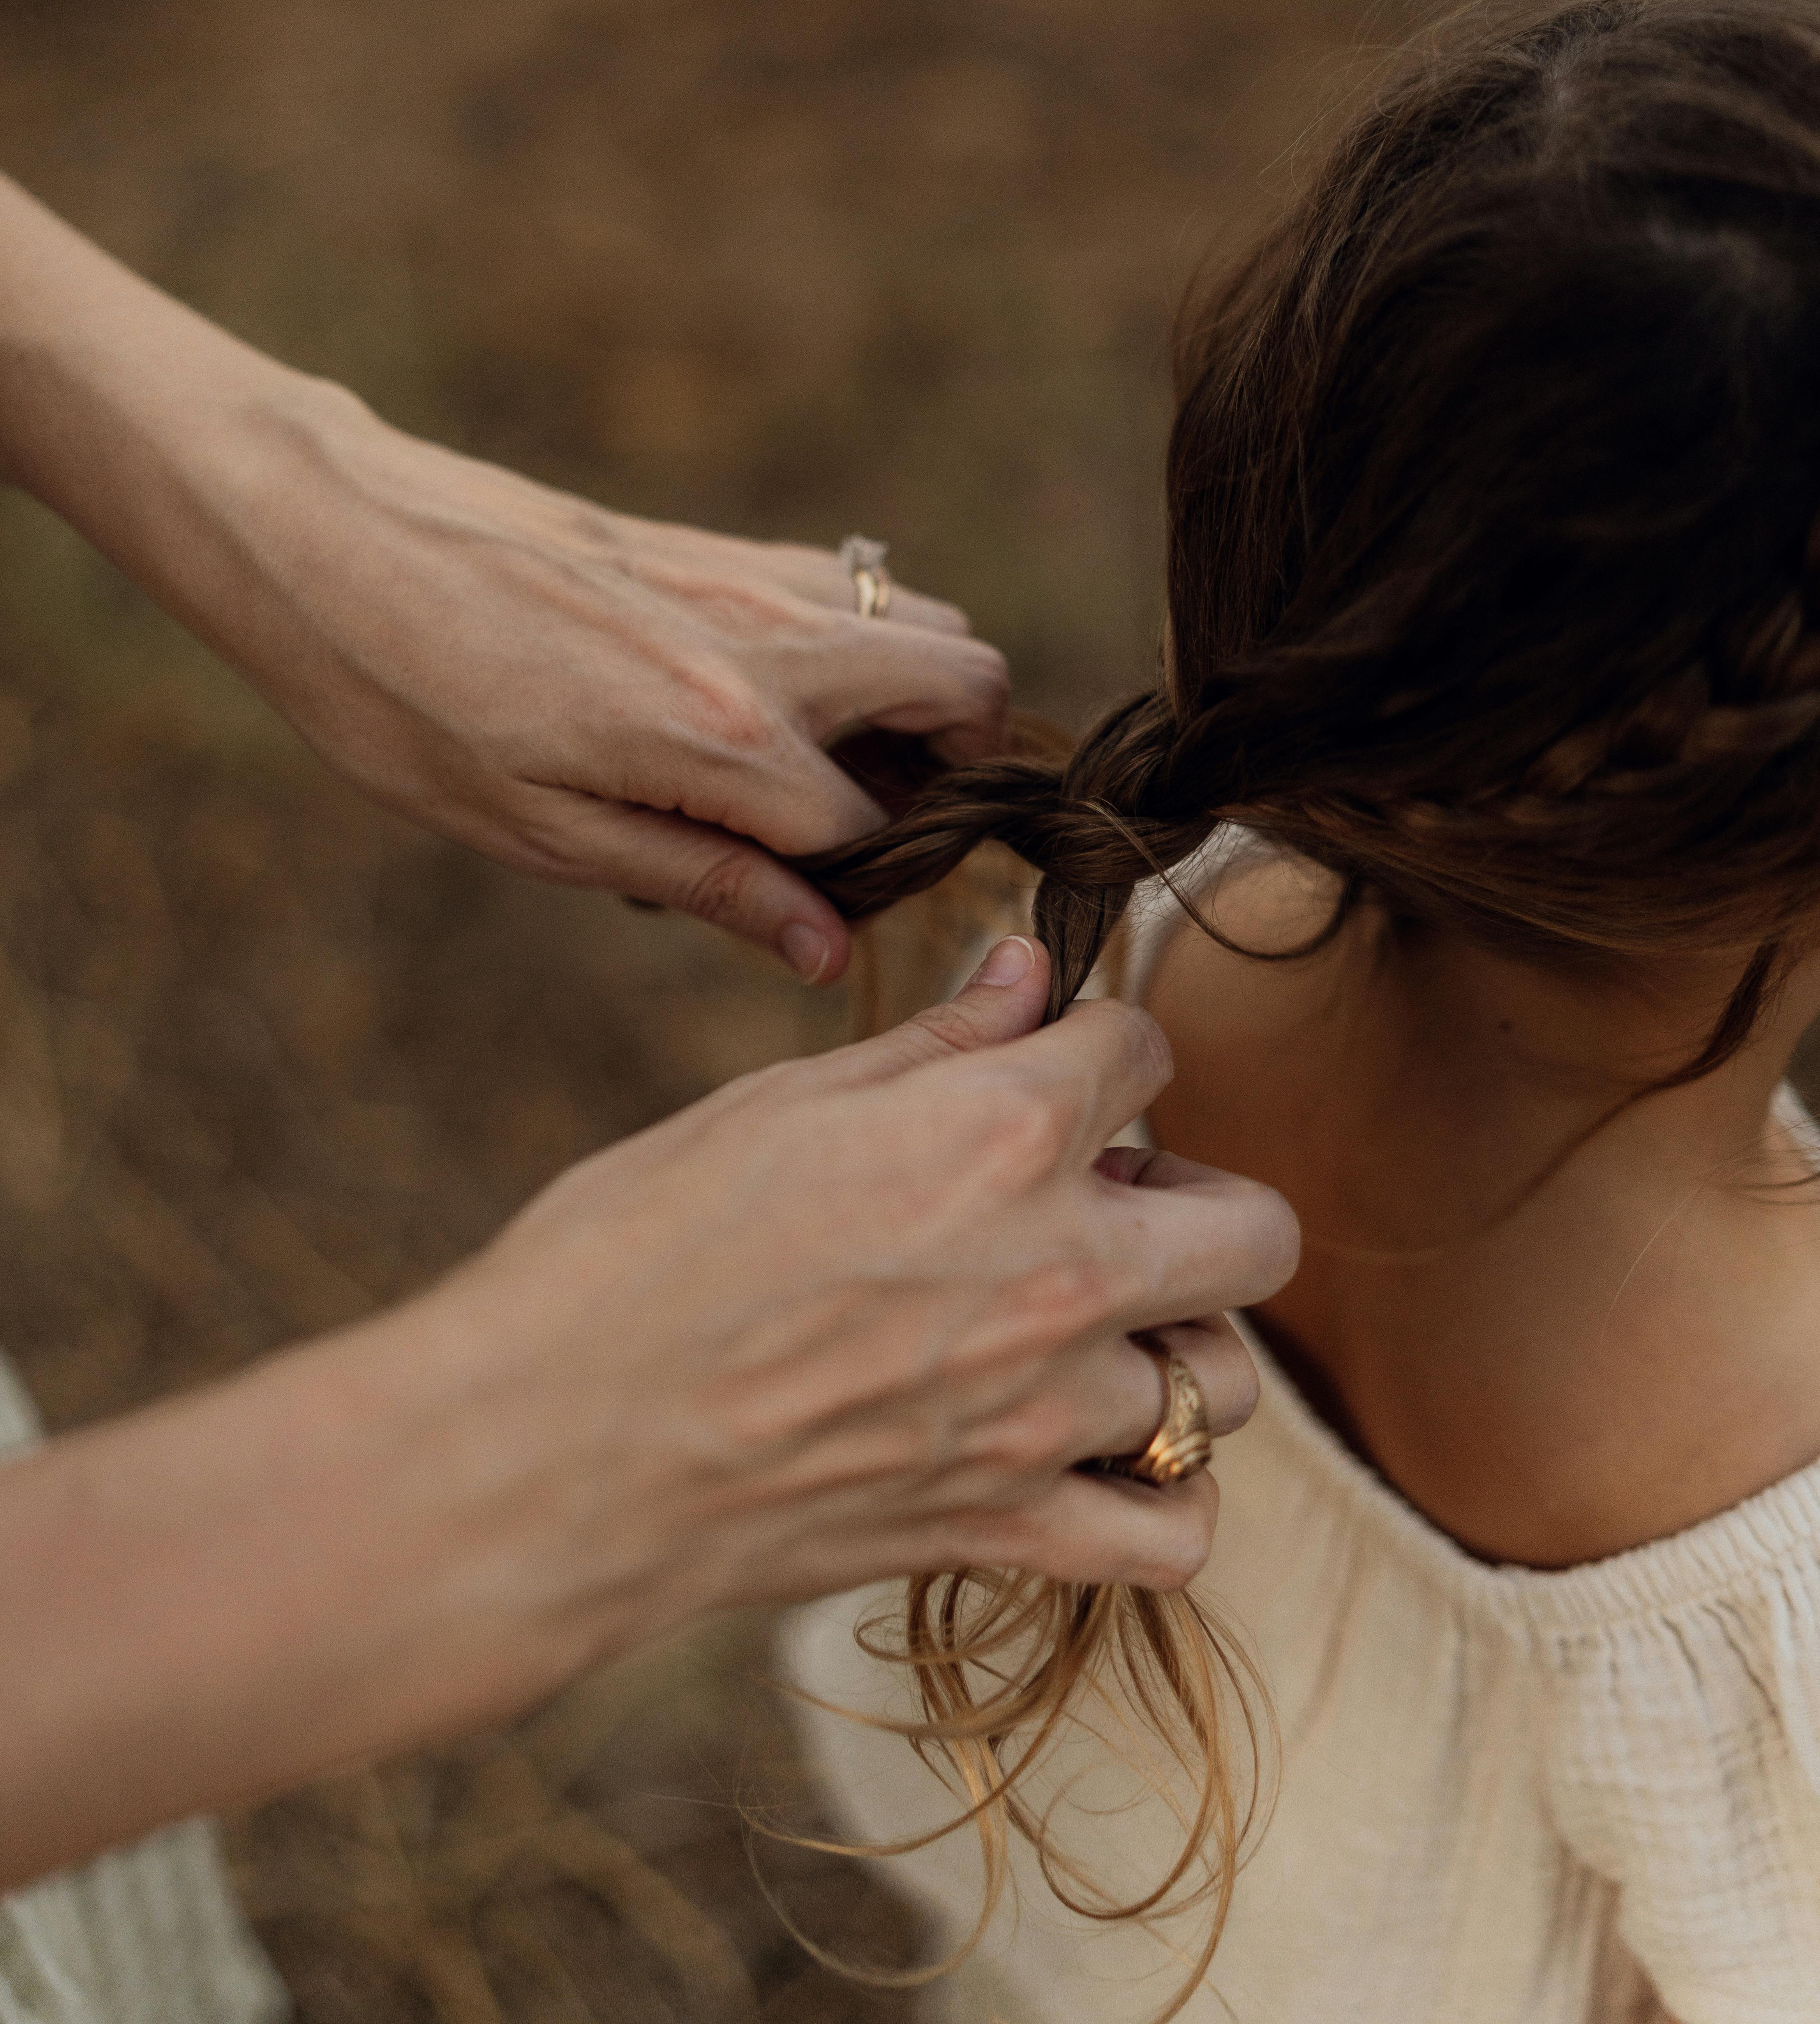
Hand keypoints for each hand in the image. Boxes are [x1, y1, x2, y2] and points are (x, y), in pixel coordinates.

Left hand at [0, 173, 1008, 976]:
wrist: (335, 540)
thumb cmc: (411, 704)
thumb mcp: (543, 833)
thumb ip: (705, 884)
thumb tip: (824, 947)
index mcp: (724, 738)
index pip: (876, 828)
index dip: (868, 887)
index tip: (818, 912)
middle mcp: (769, 645)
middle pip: (968, 687)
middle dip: (960, 766)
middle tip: (872, 821)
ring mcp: (752, 579)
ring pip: (926, 618)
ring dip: (918, 696)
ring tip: (829, 762)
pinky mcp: (718, 545)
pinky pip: (852, 584)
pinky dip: (859, 644)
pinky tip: (767, 697)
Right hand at [0, 937, 1295, 1883]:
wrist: (548, 1446)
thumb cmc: (633, 1250)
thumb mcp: (777, 1104)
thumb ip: (934, 1042)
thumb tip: (1028, 973)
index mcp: (997, 1132)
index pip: (1145, 1049)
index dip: (1100, 1048)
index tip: (1054, 1073)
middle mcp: (1053, 1267)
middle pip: (1256, 1231)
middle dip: (1201, 1200)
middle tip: (1110, 1206)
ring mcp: (1042, 1412)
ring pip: (1221, 1386)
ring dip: (1174, 1350)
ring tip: (1090, 1335)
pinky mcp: (1007, 1528)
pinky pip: (1173, 1534)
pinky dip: (1158, 1501)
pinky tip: (1095, 1459)